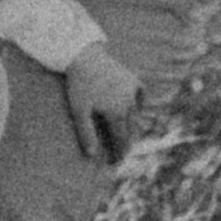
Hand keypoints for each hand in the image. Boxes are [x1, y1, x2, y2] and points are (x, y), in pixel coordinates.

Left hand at [63, 45, 143, 166]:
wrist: (84, 56)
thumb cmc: (79, 84)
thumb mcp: (79, 111)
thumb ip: (86, 134)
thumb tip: (92, 155)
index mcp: (117, 112)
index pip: (122, 139)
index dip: (120, 153)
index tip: (116, 164)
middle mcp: (129, 102)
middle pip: (131, 129)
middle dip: (127, 143)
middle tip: (122, 155)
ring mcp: (132, 90)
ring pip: (137, 113)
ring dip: (134, 126)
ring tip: (129, 136)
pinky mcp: (132, 78)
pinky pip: (141, 94)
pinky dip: (140, 103)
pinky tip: (137, 108)